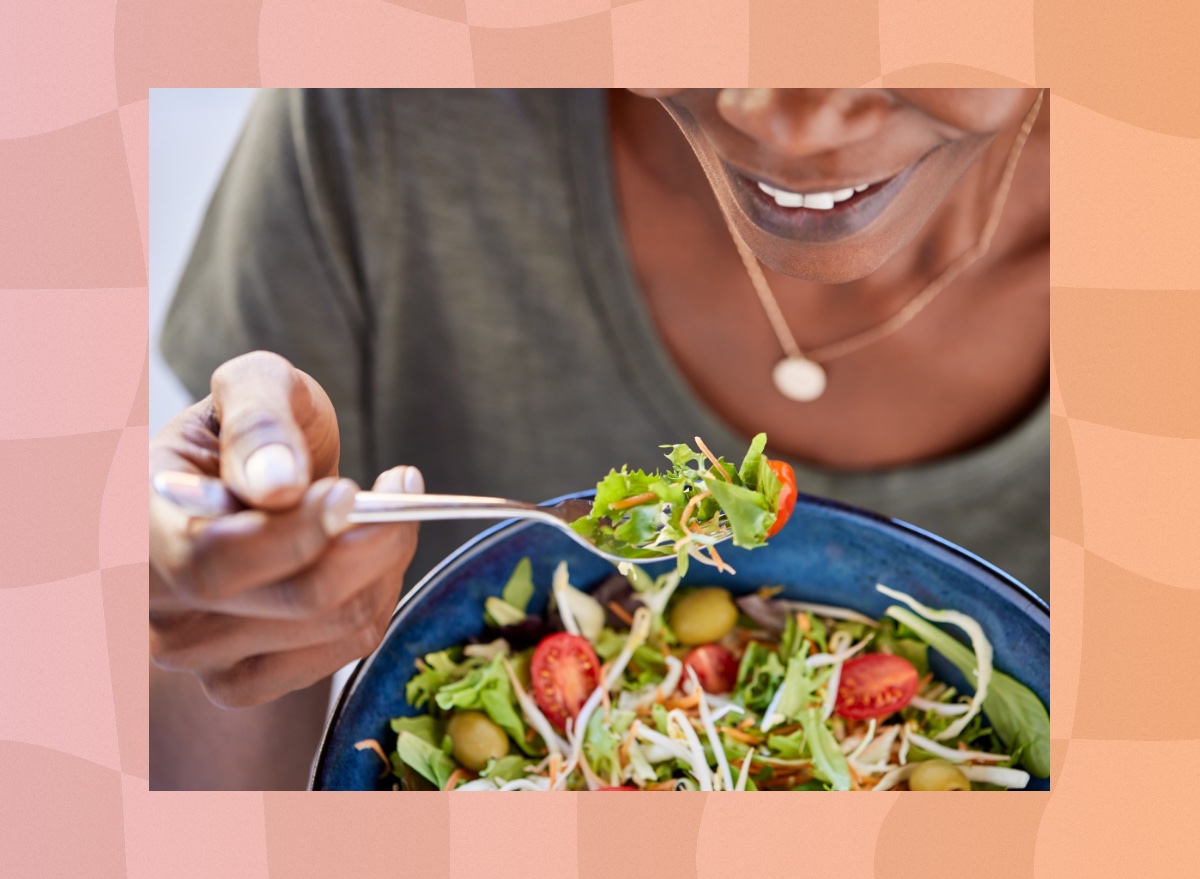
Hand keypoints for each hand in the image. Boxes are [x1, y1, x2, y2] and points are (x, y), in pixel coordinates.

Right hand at [149, 351, 419, 707]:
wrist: (255, 473)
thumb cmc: (251, 425)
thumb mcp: (254, 386)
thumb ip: (259, 421)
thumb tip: (277, 485)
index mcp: (136, 527)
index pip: (215, 562)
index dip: (297, 535)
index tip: (349, 491)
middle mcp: (155, 606)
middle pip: (294, 601)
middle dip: (371, 541)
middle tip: (401, 484)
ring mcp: (197, 654)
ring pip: (334, 625)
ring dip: (387, 561)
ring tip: (391, 506)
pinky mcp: (244, 679)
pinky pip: (344, 650)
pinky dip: (380, 595)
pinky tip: (375, 553)